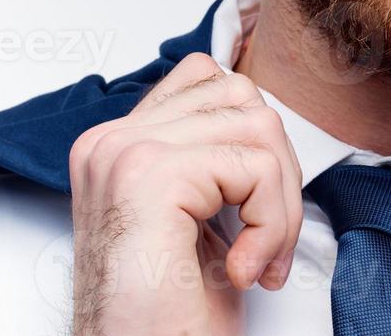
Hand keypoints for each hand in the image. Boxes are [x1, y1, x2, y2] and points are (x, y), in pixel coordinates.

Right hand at [68, 53, 302, 335]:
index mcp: (117, 145)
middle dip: (277, 172)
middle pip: (242, 96)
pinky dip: (270, 224)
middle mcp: (112, 141)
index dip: (254, 142)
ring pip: (258, 126)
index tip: (252, 214)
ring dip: (279, 204)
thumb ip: (213, 159)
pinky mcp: (151, 177)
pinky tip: (241, 271)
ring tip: (256, 259)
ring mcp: (126, 153)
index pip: (210, 80)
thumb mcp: (196, 220)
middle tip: (265, 244)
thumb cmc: (166, 318)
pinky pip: (256, 167)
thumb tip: (262, 116)